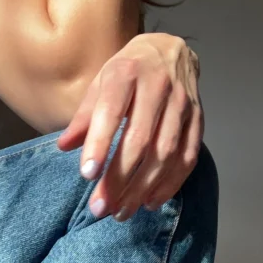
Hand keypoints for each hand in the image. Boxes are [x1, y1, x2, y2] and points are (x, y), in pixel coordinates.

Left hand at [56, 33, 203, 221]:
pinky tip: (150, 202)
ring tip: (121, 212)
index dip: (99, 144)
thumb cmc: (127, 73)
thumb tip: (64, 146)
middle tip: (100, 208)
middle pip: (140, 139)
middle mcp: (158, 86)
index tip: (87, 175)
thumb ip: (84, 117)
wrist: (170, 50)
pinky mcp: (198, 118)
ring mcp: (182, 103)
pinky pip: (188, 156)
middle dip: (119, 178)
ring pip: (165, 153)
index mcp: (127, 73)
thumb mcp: (99, 84)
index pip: (111, 111)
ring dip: (142, 188)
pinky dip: (170, 183)